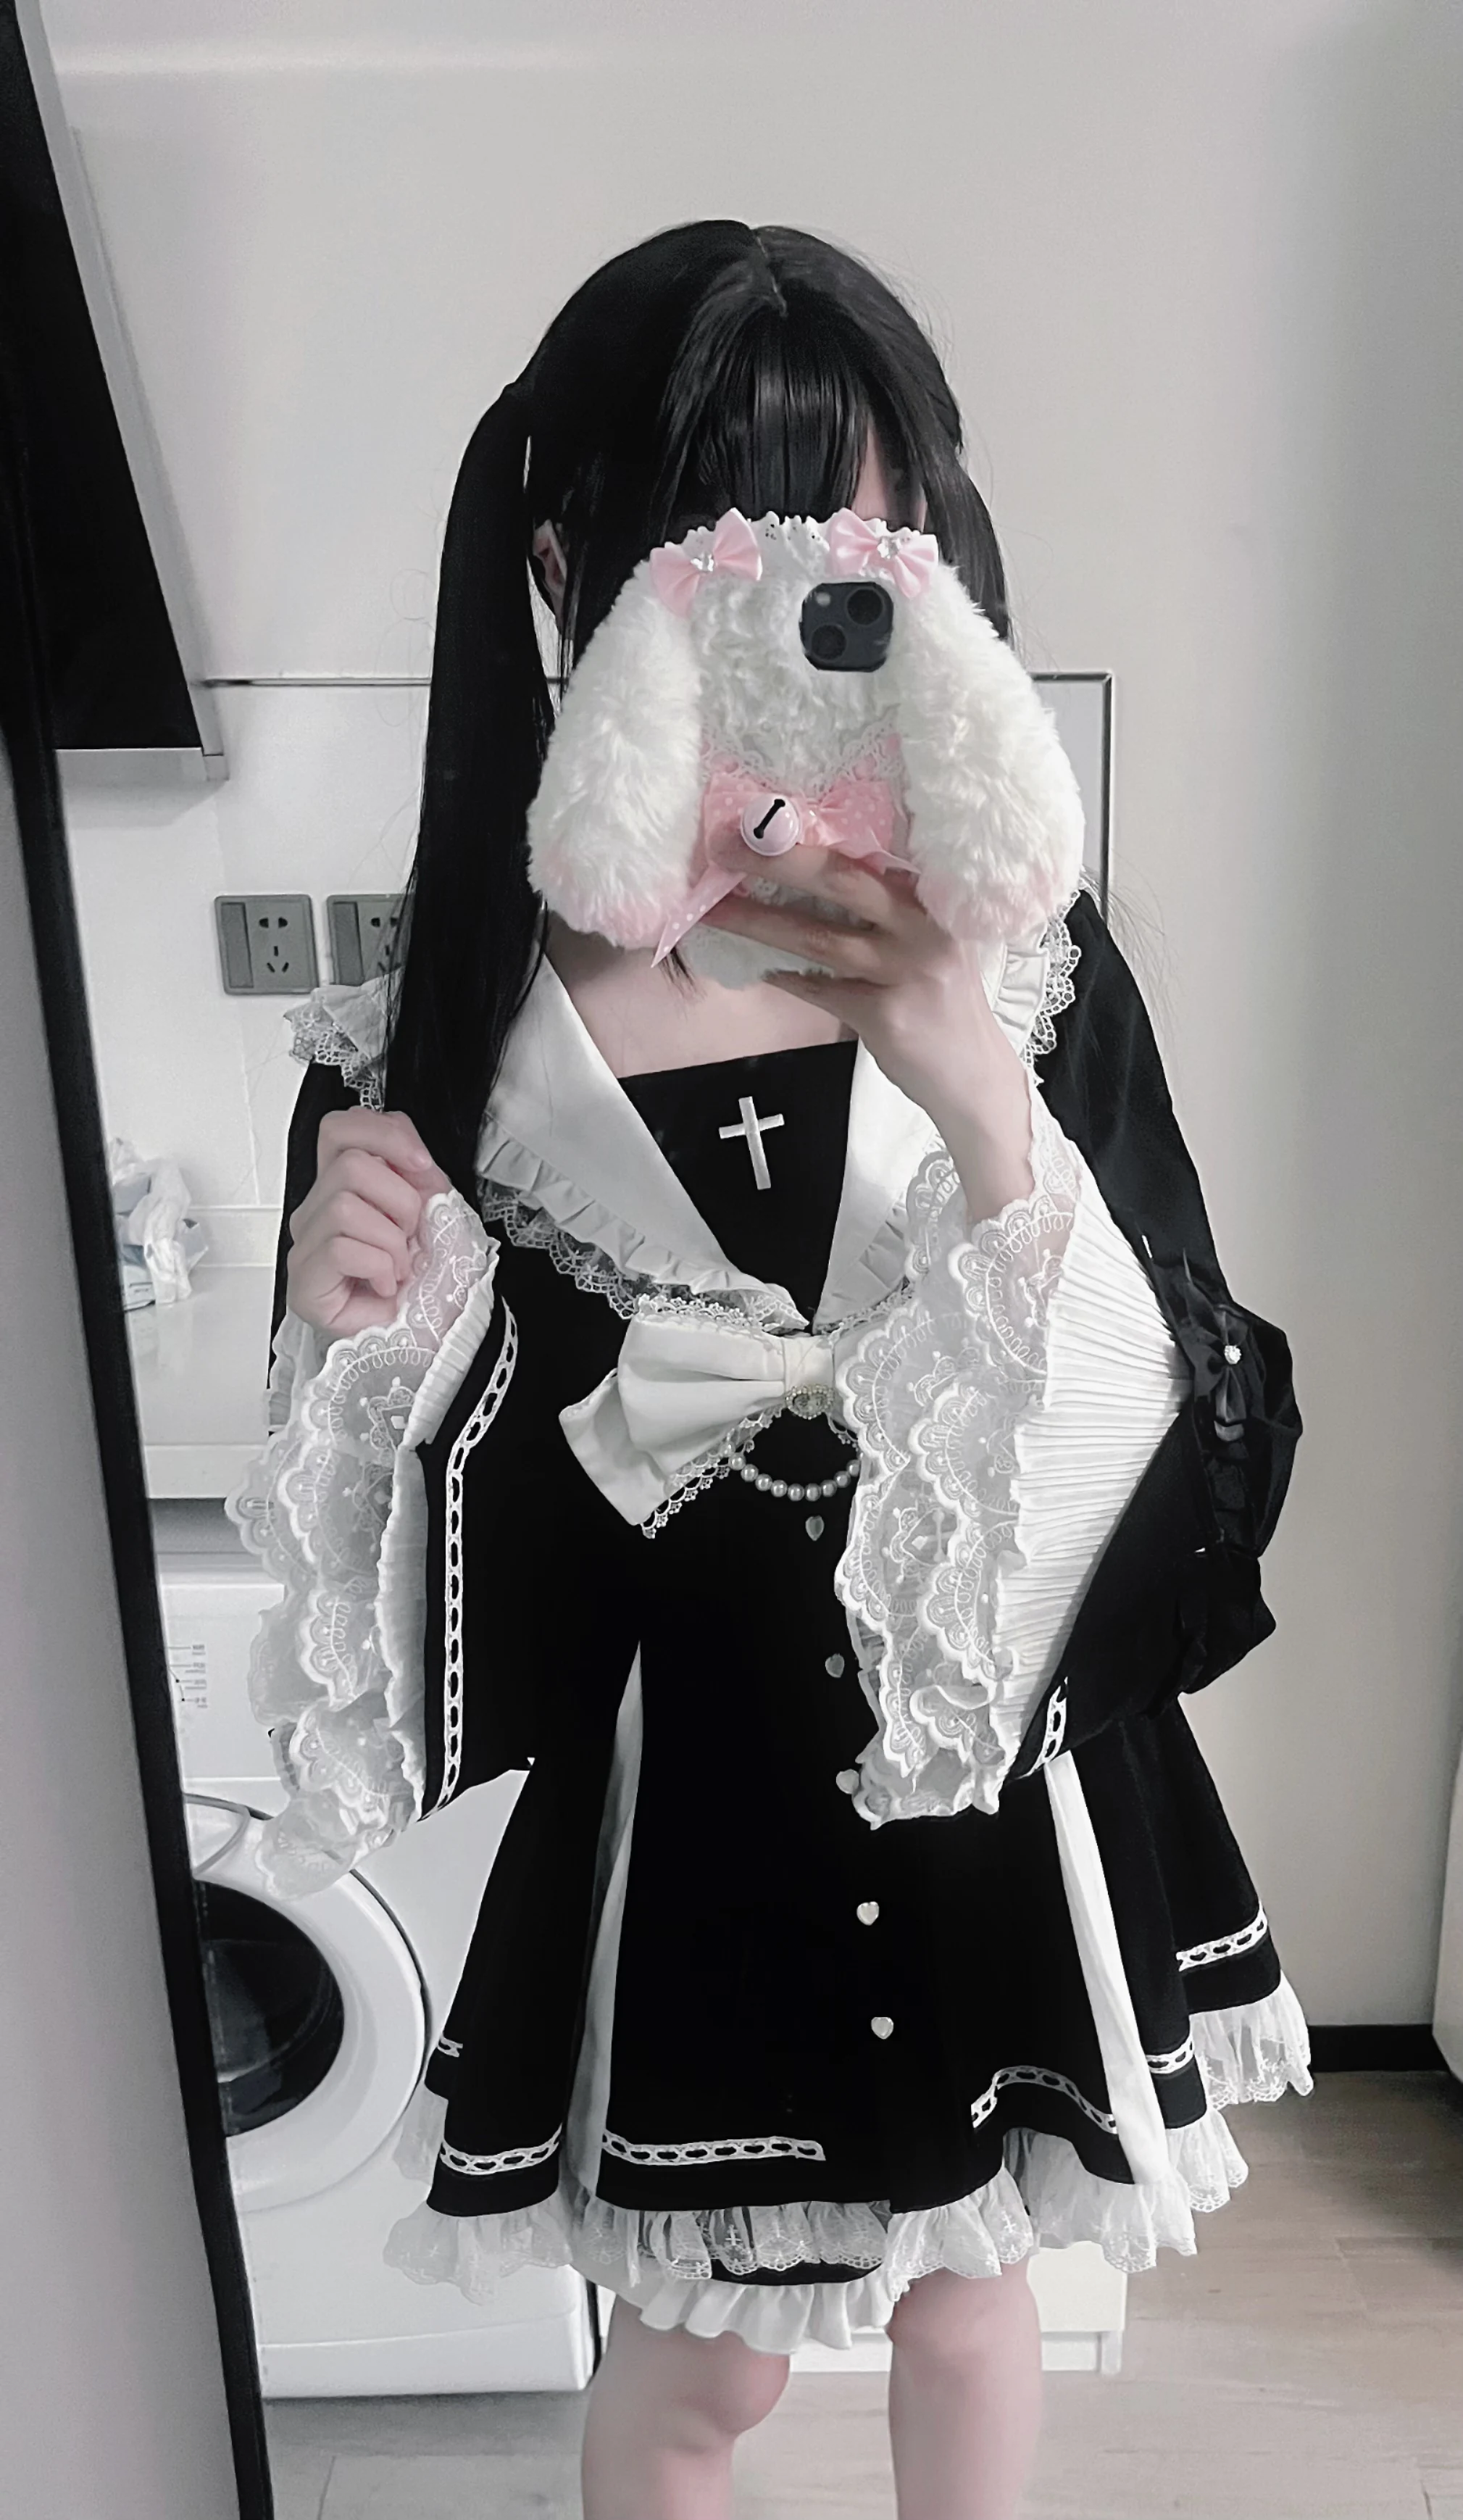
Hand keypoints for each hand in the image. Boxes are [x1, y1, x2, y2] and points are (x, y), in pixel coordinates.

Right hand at [285, 1107, 452, 1334]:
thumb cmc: (424, 1282)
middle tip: (411, 1238)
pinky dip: (379, 1266)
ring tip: (399, 1267)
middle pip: (350, 1163)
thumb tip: (414, 1163)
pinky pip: (341, 1247)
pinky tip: (386, 1286)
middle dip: (400, 1199)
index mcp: (343, 1187)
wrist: (427, 1339)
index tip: (422, 1165)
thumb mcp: (431, 1215)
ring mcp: (307, 1245)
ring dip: (391, 1239)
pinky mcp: (304, 1282)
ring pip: (344, 1204)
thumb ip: (419, 1179)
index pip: (340, 1129)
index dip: (383, 1134)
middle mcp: (317, 1211)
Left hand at [699, 841, 1035, 1221]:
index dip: (814, 828)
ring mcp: (906, 971)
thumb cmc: (941, 998)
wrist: (973, 1074)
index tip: (763, 812)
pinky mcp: (886, 1016)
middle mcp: (924, 925)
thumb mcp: (928, 938)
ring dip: (758, 921)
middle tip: (725, 845)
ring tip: (713, 909)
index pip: (870, 849)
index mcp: (933, 896)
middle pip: (842, 879)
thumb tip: (808, 869)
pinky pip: (820, 989)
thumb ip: (886, 906)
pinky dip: (786, 976)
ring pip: (818, 936)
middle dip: (777, 858)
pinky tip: (760, 967)